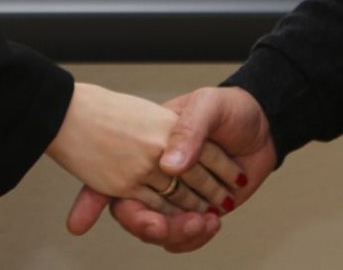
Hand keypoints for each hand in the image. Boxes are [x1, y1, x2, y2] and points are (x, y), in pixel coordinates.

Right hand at [67, 86, 278, 252]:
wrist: (266, 122)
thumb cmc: (231, 107)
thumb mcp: (208, 105)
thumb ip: (188, 131)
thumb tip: (170, 166)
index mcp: (148, 148)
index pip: (110, 179)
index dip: (89, 203)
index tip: (76, 226)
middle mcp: (157, 175)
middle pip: (134, 214)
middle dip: (146, 228)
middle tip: (164, 229)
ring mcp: (178, 195)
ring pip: (160, 230)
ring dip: (177, 234)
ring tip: (203, 222)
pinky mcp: (200, 211)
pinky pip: (185, 237)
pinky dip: (196, 238)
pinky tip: (211, 225)